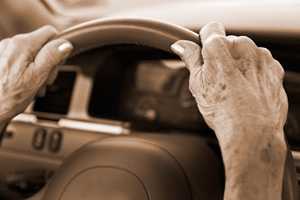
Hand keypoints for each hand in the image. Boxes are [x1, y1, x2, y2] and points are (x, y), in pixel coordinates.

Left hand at [0, 26, 72, 121]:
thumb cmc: (10, 97)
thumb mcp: (37, 77)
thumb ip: (52, 57)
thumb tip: (65, 43)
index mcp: (22, 44)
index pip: (50, 32)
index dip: (58, 47)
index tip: (57, 64)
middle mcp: (11, 42)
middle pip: (41, 43)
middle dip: (48, 62)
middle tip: (45, 80)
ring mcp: (4, 50)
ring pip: (32, 52)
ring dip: (38, 68)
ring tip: (34, 85)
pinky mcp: (0, 58)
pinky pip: (21, 58)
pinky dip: (27, 70)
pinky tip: (25, 84)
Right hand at [171, 22, 286, 139]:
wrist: (252, 132)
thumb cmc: (222, 111)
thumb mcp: (197, 84)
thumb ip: (190, 59)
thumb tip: (181, 46)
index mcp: (220, 47)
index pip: (211, 29)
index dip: (205, 43)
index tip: (205, 55)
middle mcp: (243, 46)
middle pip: (229, 43)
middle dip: (223, 56)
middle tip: (218, 80)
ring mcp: (262, 57)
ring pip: (246, 53)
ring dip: (240, 64)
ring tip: (235, 88)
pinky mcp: (274, 69)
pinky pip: (261, 64)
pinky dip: (255, 72)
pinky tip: (248, 91)